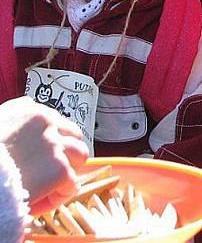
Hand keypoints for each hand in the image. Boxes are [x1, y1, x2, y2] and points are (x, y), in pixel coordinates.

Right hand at [0, 97, 88, 213]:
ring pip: (80, 155)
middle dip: (65, 153)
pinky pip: (71, 183)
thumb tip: (21, 141)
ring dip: (67, 171)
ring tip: (47, 186)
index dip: (50, 140)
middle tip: (49, 171)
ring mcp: (54, 145)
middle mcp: (45, 121)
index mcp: (25, 109)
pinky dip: (59, 195)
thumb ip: (12, 127)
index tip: (39, 156)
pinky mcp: (59, 169)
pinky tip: (39, 201)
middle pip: (72, 135)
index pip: (53, 120)